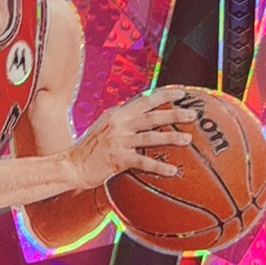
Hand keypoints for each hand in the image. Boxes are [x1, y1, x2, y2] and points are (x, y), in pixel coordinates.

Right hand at [66, 87, 196, 188]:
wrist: (72, 165)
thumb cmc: (89, 149)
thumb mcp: (104, 127)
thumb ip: (121, 121)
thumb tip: (140, 117)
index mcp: (117, 114)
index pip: (144, 100)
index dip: (164, 95)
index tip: (181, 93)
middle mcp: (119, 124)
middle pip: (151, 116)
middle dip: (174, 113)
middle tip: (192, 115)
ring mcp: (118, 141)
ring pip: (150, 136)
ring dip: (171, 137)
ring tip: (188, 140)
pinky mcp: (118, 159)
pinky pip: (143, 161)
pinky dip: (159, 166)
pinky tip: (172, 171)